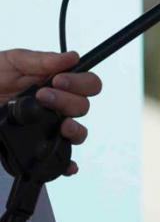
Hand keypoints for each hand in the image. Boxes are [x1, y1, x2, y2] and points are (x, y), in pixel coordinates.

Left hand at [0, 49, 102, 174]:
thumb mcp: (11, 62)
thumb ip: (40, 60)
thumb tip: (72, 57)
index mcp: (55, 83)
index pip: (86, 83)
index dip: (79, 82)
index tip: (58, 80)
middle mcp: (55, 106)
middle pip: (83, 107)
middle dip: (68, 100)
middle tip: (44, 96)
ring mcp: (47, 128)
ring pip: (77, 133)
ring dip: (74, 128)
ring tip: (60, 126)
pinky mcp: (35, 148)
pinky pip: (59, 160)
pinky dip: (68, 164)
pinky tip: (67, 164)